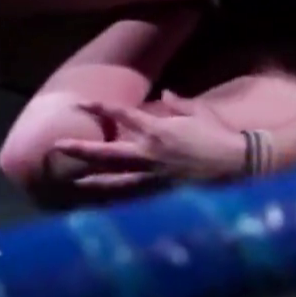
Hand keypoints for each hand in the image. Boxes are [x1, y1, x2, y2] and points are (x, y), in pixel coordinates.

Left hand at [53, 93, 245, 189]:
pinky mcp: (161, 193)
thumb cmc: (219, 136)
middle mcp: (150, 154)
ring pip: (114, 180)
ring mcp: (153, 177)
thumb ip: (179, 104)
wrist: (238, 164)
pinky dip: (115, 197)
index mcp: (159, 130)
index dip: (101, 108)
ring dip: (91, 180)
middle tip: (57, 147)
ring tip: (71, 181)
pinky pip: (131, 195)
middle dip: (81, 150)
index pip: (123, 116)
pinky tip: (102, 201)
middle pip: (107, 153)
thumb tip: (165, 95)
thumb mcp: (200, 113)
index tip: (82, 103)